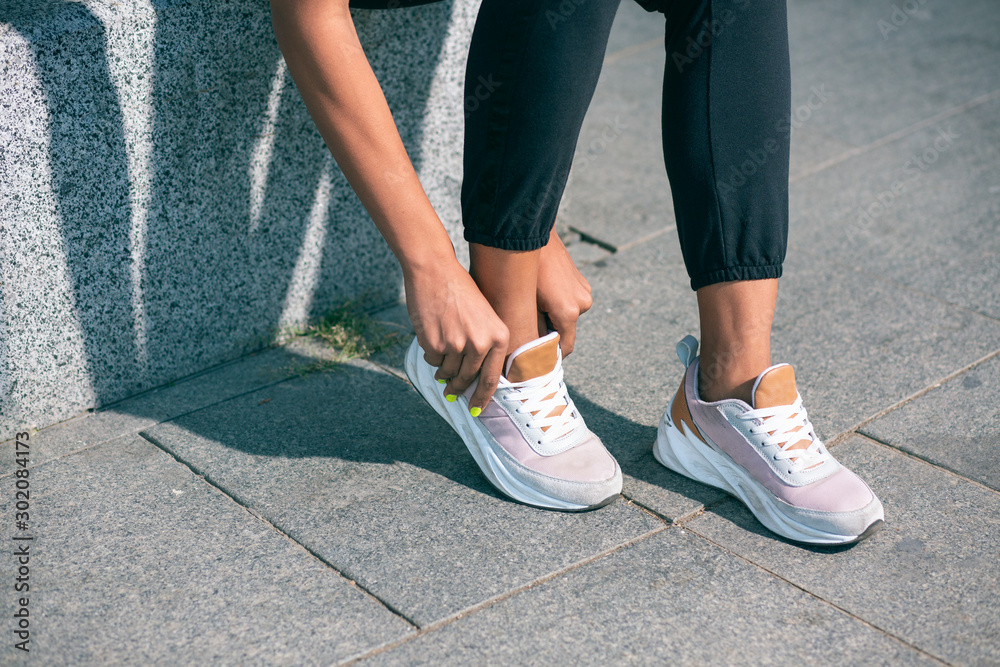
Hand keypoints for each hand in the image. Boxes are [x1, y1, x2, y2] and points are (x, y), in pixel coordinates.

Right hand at [404, 260, 508, 411]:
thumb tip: (473, 379)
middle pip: (467, 379)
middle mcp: (481, 344)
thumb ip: (485, 346)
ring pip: (448, 372)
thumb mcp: (485, 316)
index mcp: (499, 337)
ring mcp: (457, 346)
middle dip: (457, 387)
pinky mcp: (435, 344)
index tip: (476, 410)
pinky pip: (433, 361)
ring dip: (442, 370)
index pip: (491, 379)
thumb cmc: (460, 292)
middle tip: (451, 392)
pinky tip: (432, 337)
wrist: (435, 271)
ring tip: (440, 355)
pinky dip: (431, 355)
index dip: (482, 398)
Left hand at [536, 230, 591, 355]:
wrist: (532, 236)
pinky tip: (542, 292)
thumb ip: (531, 330)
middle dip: (549, 333)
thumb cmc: (524, 271)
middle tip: (528, 332)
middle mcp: (581, 304)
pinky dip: (558, 302)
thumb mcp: (524, 304)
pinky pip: (570, 300)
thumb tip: (525, 351)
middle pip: (565, 330)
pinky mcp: (582, 281)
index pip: (565, 348)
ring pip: (567, 315)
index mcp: (568, 312)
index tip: (536, 361)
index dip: (551, 356)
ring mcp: (584, 291)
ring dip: (553, 316)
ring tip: (534, 307)